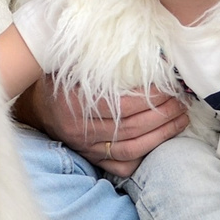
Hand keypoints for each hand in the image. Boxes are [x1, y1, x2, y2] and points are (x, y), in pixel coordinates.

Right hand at [27, 73, 186, 179]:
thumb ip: (99, 63)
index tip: (169, 87)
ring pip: (131, 149)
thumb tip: (140, 53)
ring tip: (181, 120)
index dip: (148, 98)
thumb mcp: (72, 66)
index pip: (120, 105)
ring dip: (161, 135)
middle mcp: (80, 131)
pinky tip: (162, 141)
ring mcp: (87, 149)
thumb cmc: (61, 81)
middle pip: (131, 128)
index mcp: (74, 105)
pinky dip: (144, 156)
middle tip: (181, 102)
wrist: (38, 108)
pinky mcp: (92, 160)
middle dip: (162, 115)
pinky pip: (122, 166)